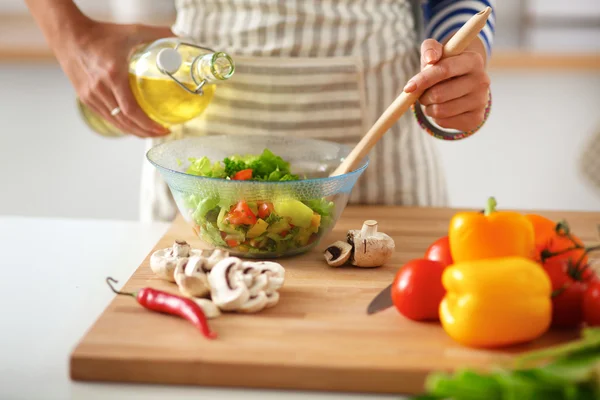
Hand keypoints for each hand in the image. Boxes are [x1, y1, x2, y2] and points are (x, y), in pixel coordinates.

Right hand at [54, 20, 173, 136]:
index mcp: (113, 76)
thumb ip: (156, 33)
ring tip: (151, 132)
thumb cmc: (100, 34)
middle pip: (126, 122)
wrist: (68, 34)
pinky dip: (122, 124)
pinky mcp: (85, 98)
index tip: (164, 129)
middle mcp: (100, 89)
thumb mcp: (131, 31)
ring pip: (116, 123)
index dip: (148, 125)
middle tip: (163, 133)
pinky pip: (107, 117)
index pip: (132, 110)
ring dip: (135, 131)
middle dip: (146, 132)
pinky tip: (134, 124)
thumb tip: (178, 36)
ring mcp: (90, 96)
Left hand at [404, 38, 489, 131]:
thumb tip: (430, 59)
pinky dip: (436, 118)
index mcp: (473, 60)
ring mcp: (481, 101)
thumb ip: (430, 49)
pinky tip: (442, 109)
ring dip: (428, 108)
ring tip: (432, 101)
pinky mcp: (476, 119)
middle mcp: (482, 80)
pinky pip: (444, 123)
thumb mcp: (437, 53)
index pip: (444, 70)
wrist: (464, 84)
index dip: (423, 80)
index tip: (408, 88)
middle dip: (423, 96)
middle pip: (439, 94)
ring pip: (440, 111)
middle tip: (423, 93)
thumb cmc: (444, 66)